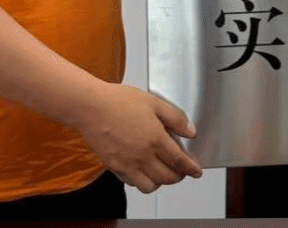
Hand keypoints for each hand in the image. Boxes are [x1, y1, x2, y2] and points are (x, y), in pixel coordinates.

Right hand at [75, 83, 201, 192]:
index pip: (179, 161)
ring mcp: (127, 164)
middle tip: (182, 171)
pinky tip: (143, 170)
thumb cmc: (119, 101)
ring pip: (150, 186)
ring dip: (160, 182)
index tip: (196, 171)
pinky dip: (142, 181)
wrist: (90, 107)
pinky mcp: (114, 167)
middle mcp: (142, 156)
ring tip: (163, 171)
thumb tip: (190, 132)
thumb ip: (175, 118)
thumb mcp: (154, 102)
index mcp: (155, 139)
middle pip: (167, 177)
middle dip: (179, 176)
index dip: (191, 168)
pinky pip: (132, 183)